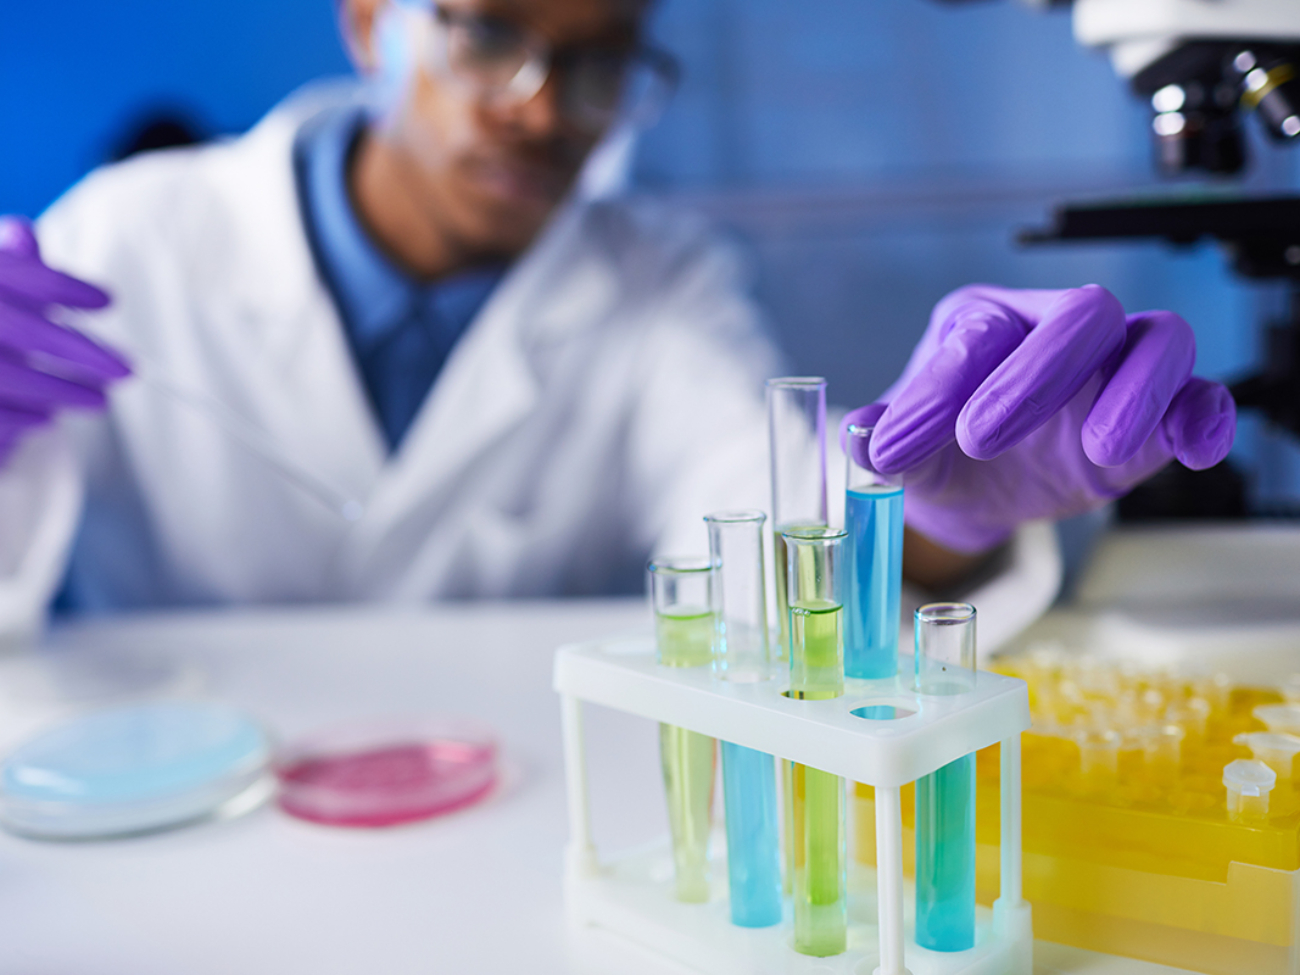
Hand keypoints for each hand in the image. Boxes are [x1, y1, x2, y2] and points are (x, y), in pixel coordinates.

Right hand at [0, 217, 128, 464]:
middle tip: (127, 370)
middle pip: (22, 329)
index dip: (64, 287)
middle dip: (80, 350)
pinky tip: (47, 418)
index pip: (19, 274)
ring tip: (99, 400)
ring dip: (60, 390)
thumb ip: (7, 265)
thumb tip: (23, 233)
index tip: (107, 301)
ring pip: (8, 376)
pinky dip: (23, 419)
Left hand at [842, 284, 1235, 553]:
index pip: (979, 333)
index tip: (898, 448)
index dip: (940, 389)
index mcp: (983, 322)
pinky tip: (1192, 449)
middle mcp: (1054, 331)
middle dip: (1037, 375)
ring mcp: (1113, 369)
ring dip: (1137, 391)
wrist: (978, 486)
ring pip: (1159, 338)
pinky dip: (1205, 416)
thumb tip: (860, 437)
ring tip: (1098, 450)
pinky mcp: (1156, 415)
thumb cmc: (939, 448)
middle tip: (983, 440)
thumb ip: (883, 441)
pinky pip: (1202, 396)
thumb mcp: (902, 449)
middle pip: (1082, 314)